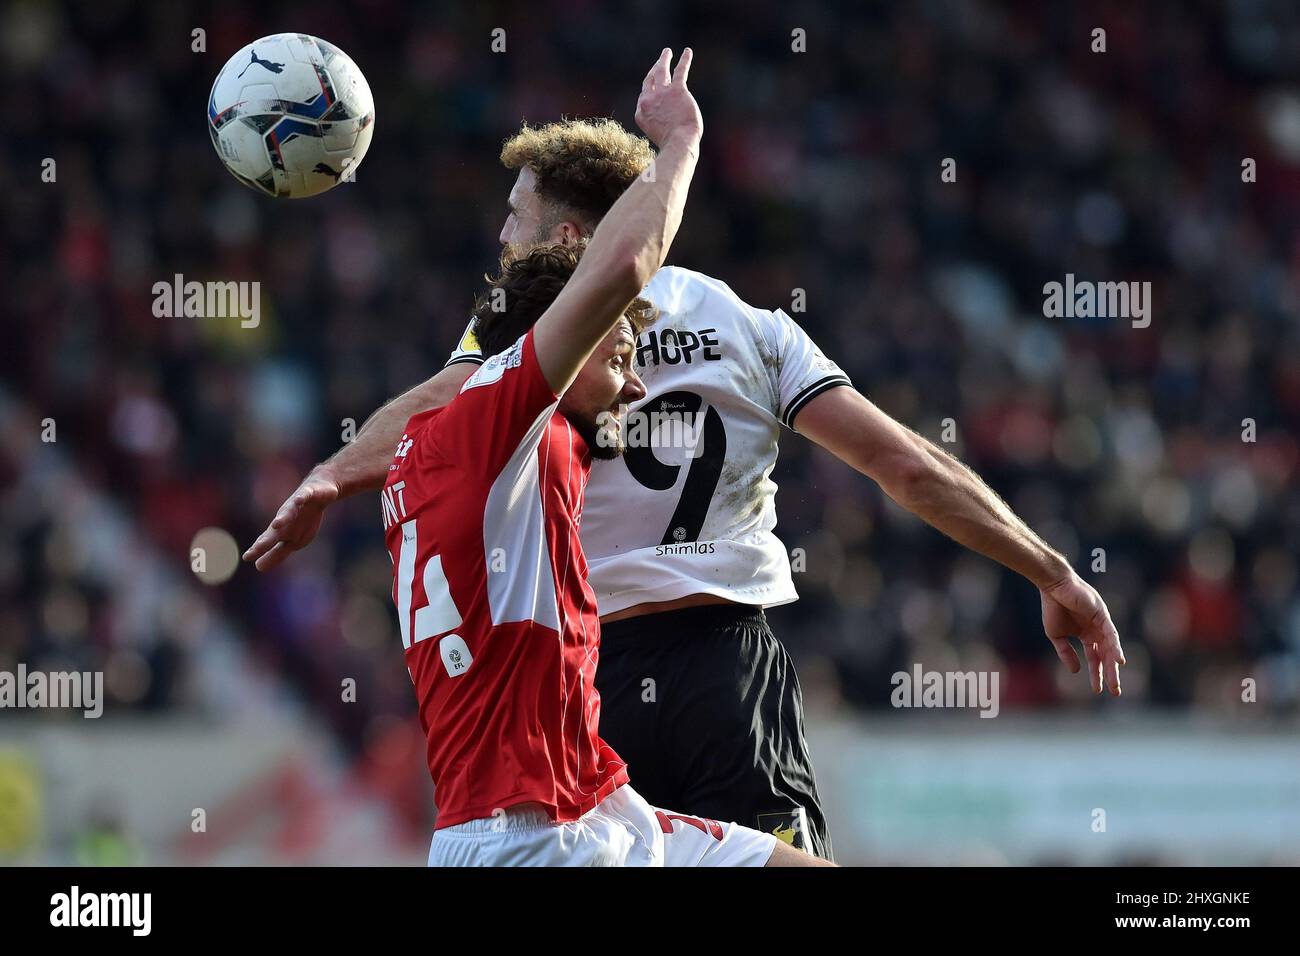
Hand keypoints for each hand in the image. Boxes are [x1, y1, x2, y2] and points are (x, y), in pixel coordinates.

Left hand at [242, 468, 340, 571]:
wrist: (321, 491)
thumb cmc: (304, 518)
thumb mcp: (294, 540)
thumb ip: (277, 553)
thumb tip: (258, 568)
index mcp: (283, 531)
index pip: (268, 541)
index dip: (259, 549)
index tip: (246, 558)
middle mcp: (286, 518)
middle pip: (276, 530)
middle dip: (267, 539)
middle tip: (258, 547)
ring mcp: (296, 504)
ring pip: (288, 511)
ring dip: (283, 517)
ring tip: (276, 524)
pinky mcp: (309, 493)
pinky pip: (304, 495)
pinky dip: (301, 498)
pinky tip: (299, 501)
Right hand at [634, 48, 701, 149]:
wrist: (678, 143)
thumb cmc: (671, 145)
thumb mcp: (657, 134)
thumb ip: (658, 123)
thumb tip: (666, 122)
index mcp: (641, 113)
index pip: (644, 96)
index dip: (650, 90)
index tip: (655, 86)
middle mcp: (648, 101)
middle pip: (649, 80)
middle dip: (653, 70)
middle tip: (658, 62)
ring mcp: (662, 93)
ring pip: (661, 71)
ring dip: (664, 59)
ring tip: (667, 52)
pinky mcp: (677, 90)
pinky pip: (680, 70)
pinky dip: (684, 60)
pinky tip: (687, 52)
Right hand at [1040, 572, 1125, 694]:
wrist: (1052, 587)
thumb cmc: (1053, 607)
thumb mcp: (1057, 636)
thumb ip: (1065, 653)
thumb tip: (1075, 671)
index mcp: (1086, 635)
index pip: (1095, 658)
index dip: (1096, 674)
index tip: (1097, 690)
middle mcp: (1097, 631)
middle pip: (1106, 656)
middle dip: (1110, 674)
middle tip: (1114, 692)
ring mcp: (1101, 623)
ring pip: (1111, 649)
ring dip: (1114, 666)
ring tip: (1115, 683)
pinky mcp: (1102, 615)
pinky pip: (1111, 634)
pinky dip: (1116, 647)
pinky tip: (1119, 660)